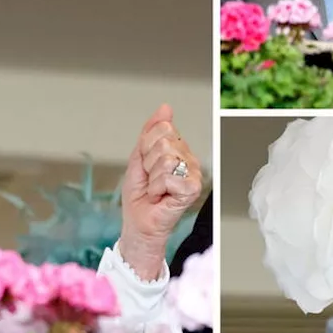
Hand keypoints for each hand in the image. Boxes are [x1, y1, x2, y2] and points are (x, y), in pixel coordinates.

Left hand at [120, 104, 202, 280]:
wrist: (139, 223)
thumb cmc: (139, 196)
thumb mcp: (138, 157)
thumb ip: (150, 132)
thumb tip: (165, 108)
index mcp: (177, 148)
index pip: (162, 128)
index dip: (146, 147)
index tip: (145, 165)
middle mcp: (189, 158)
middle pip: (163, 142)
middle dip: (148, 162)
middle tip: (150, 179)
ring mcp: (193, 173)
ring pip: (166, 159)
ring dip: (152, 177)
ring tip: (155, 188)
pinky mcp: (193, 188)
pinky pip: (170, 176)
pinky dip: (158, 187)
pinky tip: (161, 195)